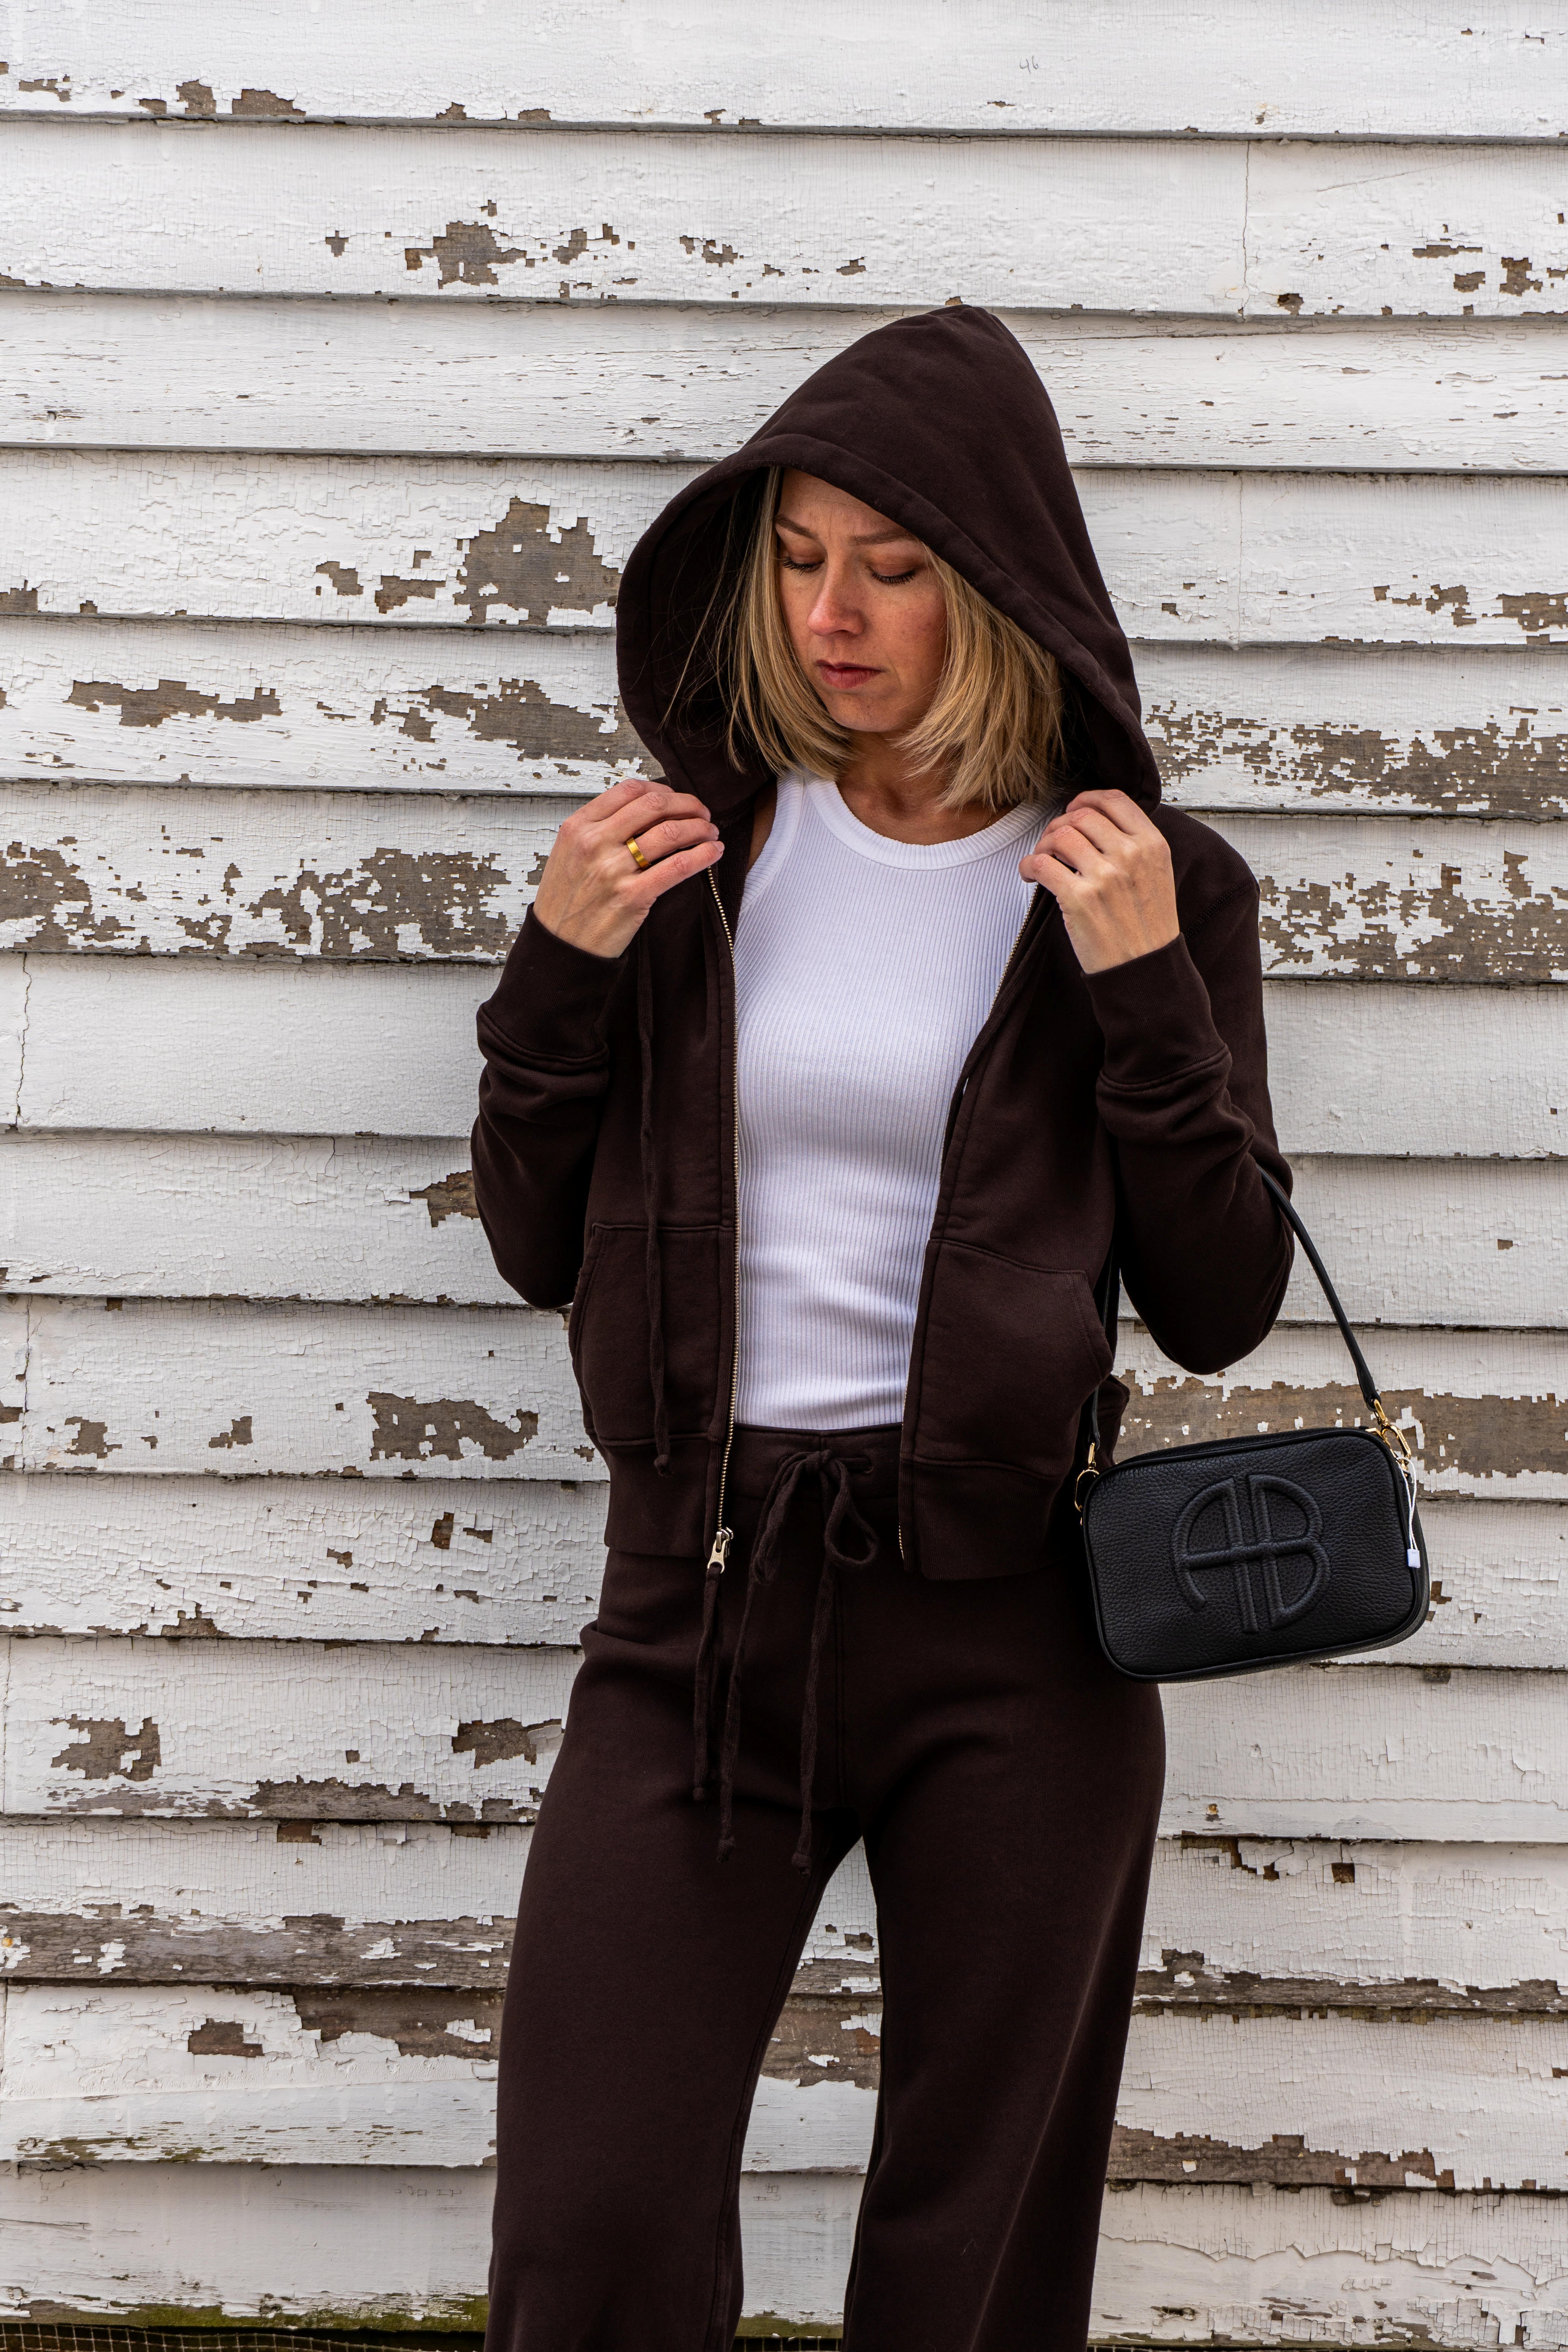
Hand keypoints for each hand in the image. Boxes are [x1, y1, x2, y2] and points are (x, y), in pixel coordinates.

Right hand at [532, 776, 722, 958]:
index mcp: (578, 828)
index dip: (662, 790)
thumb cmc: (566, 902)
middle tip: (701, 813)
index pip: (629, 790)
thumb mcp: (569, 854)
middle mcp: (594, 843)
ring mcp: (612, 870)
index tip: (676, 799)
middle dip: (687, 805)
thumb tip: (643, 811)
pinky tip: (714, 852)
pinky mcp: (632, 897)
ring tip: (710, 833)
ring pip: (670, 832)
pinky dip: (703, 855)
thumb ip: (599, 830)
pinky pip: (678, 866)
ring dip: (700, 828)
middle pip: (654, 805)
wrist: (559, 947)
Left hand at [1020, 789, 1178, 974]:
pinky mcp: (1080, 899)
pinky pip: (1041, 863)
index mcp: (1152, 845)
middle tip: (1052, 843)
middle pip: (1081, 815)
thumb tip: (1093, 821)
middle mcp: (1130, 855)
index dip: (1086, 799)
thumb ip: (1133, 845)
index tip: (1073, 809)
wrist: (1146, 969)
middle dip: (1059, 824)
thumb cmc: (1147, 925)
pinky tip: (1030, 875)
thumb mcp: (1156, 875)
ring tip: (1042, 860)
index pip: (1114, 800)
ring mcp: (1105, 877)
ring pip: (1059, 835)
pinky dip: (1028, 865)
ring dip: (1042, 844)